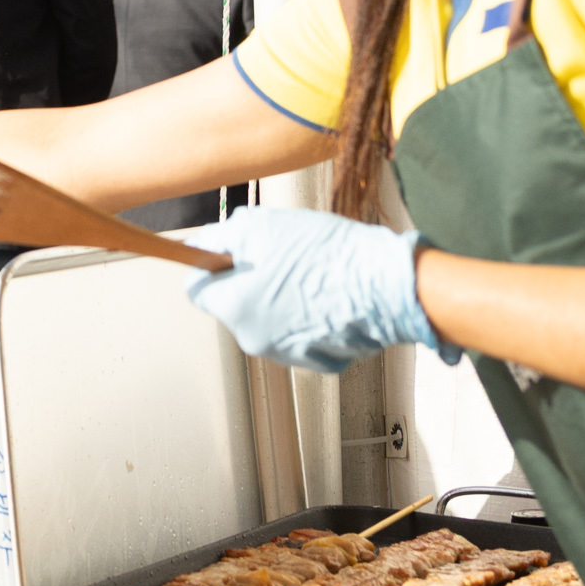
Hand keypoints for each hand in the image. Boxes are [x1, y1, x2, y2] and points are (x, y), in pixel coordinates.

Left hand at [178, 206, 451, 373]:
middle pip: (236, 303)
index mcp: (233, 307)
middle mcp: (253, 339)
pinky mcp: (319, 359)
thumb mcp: (262, 226)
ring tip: (315, 272)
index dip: (210, 263)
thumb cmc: (326, 254)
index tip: (231, 249)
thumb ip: (222, 236)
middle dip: (251, 278)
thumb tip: (202, 244)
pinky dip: (311, 315)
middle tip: (283, 253)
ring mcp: (286, 354)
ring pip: (270, 317)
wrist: (387, 286)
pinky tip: (332, 294)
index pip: (197, 288)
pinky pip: (302, 333)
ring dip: (283, 295)